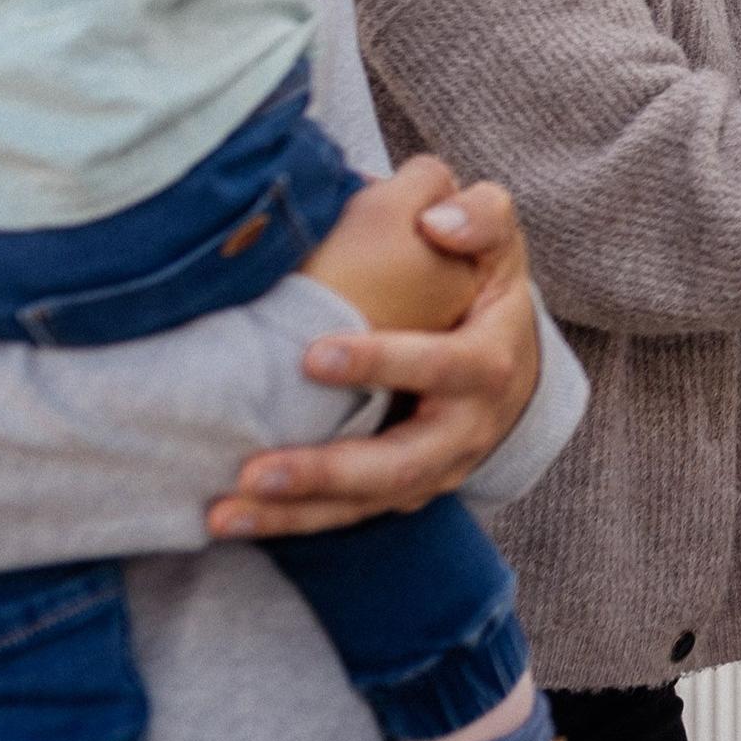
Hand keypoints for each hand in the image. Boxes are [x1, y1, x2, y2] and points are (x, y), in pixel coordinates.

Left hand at [206, 171, 543, 541]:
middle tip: (258, 469)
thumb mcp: (501, 246)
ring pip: (367, 504)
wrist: (513, 367)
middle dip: (329, 470)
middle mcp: (465, 430)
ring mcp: (435, 471)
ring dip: (295, 513)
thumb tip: (436, 221)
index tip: (313, 354)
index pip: (443, 367)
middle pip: (403, 463)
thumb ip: (482, 217)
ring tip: (227, 510)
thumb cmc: (488, 292)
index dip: (384, 364)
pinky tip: (232, 520)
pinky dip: (289, 523)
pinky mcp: (403, 494)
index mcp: (488, 364)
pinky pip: (347, 517)